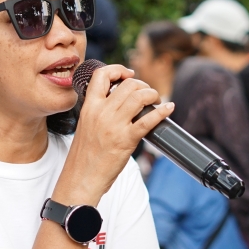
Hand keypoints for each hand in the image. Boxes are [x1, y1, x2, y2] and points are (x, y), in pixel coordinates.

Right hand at [61, 64, 172, 202]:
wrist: (81, 178)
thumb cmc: (84, 156)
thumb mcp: (86, 125)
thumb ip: (99, 111)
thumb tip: (120, 102)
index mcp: (89, 107)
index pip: (101, 75)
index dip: (118, 69)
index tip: (128, 74)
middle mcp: (101, 112)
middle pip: (128, 85)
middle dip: (143, 85)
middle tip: (147, 94)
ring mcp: (114, 125)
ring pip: (139, 96)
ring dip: (153, 95)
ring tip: (156, 101)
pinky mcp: (126, 140)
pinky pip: (148, 119)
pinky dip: (162, 112)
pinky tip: (168, 109)